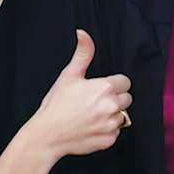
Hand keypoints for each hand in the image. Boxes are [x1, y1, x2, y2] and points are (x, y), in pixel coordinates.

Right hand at [27, 30, 131, 159]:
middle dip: (115, 99)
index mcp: (105, 88)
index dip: (113, 84)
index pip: (125, 82)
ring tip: (92, 115)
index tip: (100, 89)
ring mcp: (112, 124)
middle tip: (95, 102)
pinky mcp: (109, 140)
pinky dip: (107, 131)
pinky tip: (91, 128)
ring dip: (112, 115)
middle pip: (127, 98)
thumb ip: (83, 54)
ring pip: (123, 116)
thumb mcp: (69, 76)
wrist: (47, 136)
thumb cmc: (56, 105)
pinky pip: (116, 132)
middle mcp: (112, 106)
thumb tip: (83, 33)